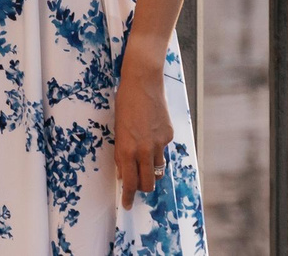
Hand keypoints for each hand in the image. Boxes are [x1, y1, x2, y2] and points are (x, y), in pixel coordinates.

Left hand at [112, 53, 176, 209]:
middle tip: (138, 186)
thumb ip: (121, 153)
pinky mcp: (169, 135)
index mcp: (126, 149)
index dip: (128, 196)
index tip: (127, 205)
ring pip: (158, 168)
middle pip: (147, 183)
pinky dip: (158, 148)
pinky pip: (163, 150)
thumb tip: (124, 172)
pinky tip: (152, 133)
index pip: (129, 182)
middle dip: (143, 188)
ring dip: (151, 169)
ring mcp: (158, 143)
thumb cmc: (124, 104)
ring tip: (145, 158)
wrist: (142, 82)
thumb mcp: (117, 130)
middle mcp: (143, 150)